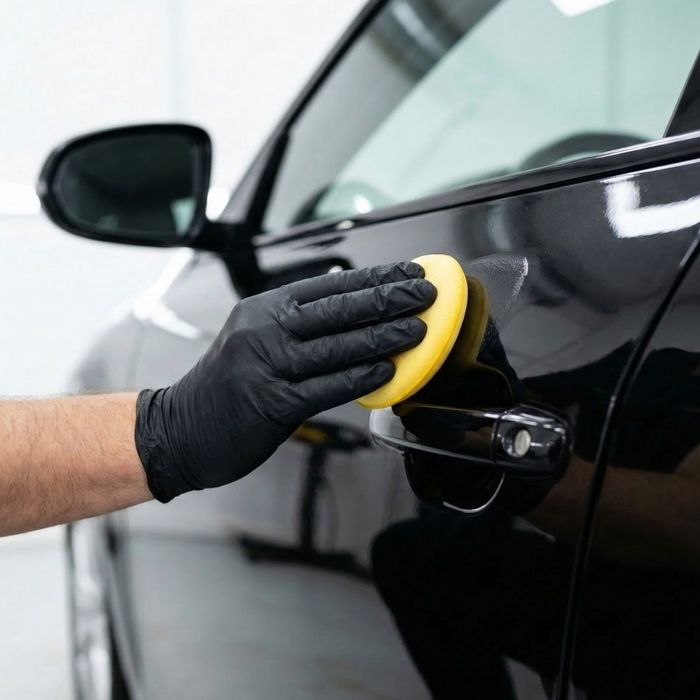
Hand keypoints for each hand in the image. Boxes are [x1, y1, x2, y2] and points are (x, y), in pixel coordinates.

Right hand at [135, 261, 435, 501]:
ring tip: (418, 329)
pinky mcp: (271, 404)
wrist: (178, 428)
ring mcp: (266, 366)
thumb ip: (298, 322)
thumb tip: (355, 309)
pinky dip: (360, 378)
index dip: (375, 277)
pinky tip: (388, 370)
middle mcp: (264, 330)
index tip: (410, 272)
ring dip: (383, 336)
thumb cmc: (226, 384)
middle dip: (388, 298)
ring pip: (337, 346)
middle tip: (425, 292)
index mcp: (264, 308)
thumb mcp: (253, 337)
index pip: (330, 285)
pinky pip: (326, 387)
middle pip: (338, 309)